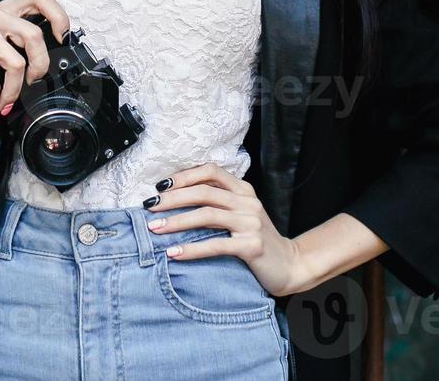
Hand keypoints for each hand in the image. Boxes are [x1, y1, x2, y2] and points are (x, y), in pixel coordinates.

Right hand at [0, 0, 71, 122]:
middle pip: (33, 36)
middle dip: (40, 66)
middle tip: (33, 81)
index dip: (57, 16)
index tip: (61, 38)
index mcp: (4, 9)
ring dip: (13, 92)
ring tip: (6, 102)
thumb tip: (53, 59)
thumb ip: (20, 40)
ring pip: (16, 64)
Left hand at [142, 163, 307, 297]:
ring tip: (155, 228)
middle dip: (172, 198)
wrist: (289, 265)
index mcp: (243, 190)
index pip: (210, 171)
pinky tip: (173, 253)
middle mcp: (248, 202)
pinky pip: (215, 244)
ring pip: (207, 215)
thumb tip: (174, 196)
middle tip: (149, 207)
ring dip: (176, 221)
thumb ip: (217, 202)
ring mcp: (251, 223)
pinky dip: (191, 249)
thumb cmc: (255, 240)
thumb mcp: (240, 214)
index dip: (184, 176)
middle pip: (203, 192)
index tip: (160, 186)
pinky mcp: (252, 246)